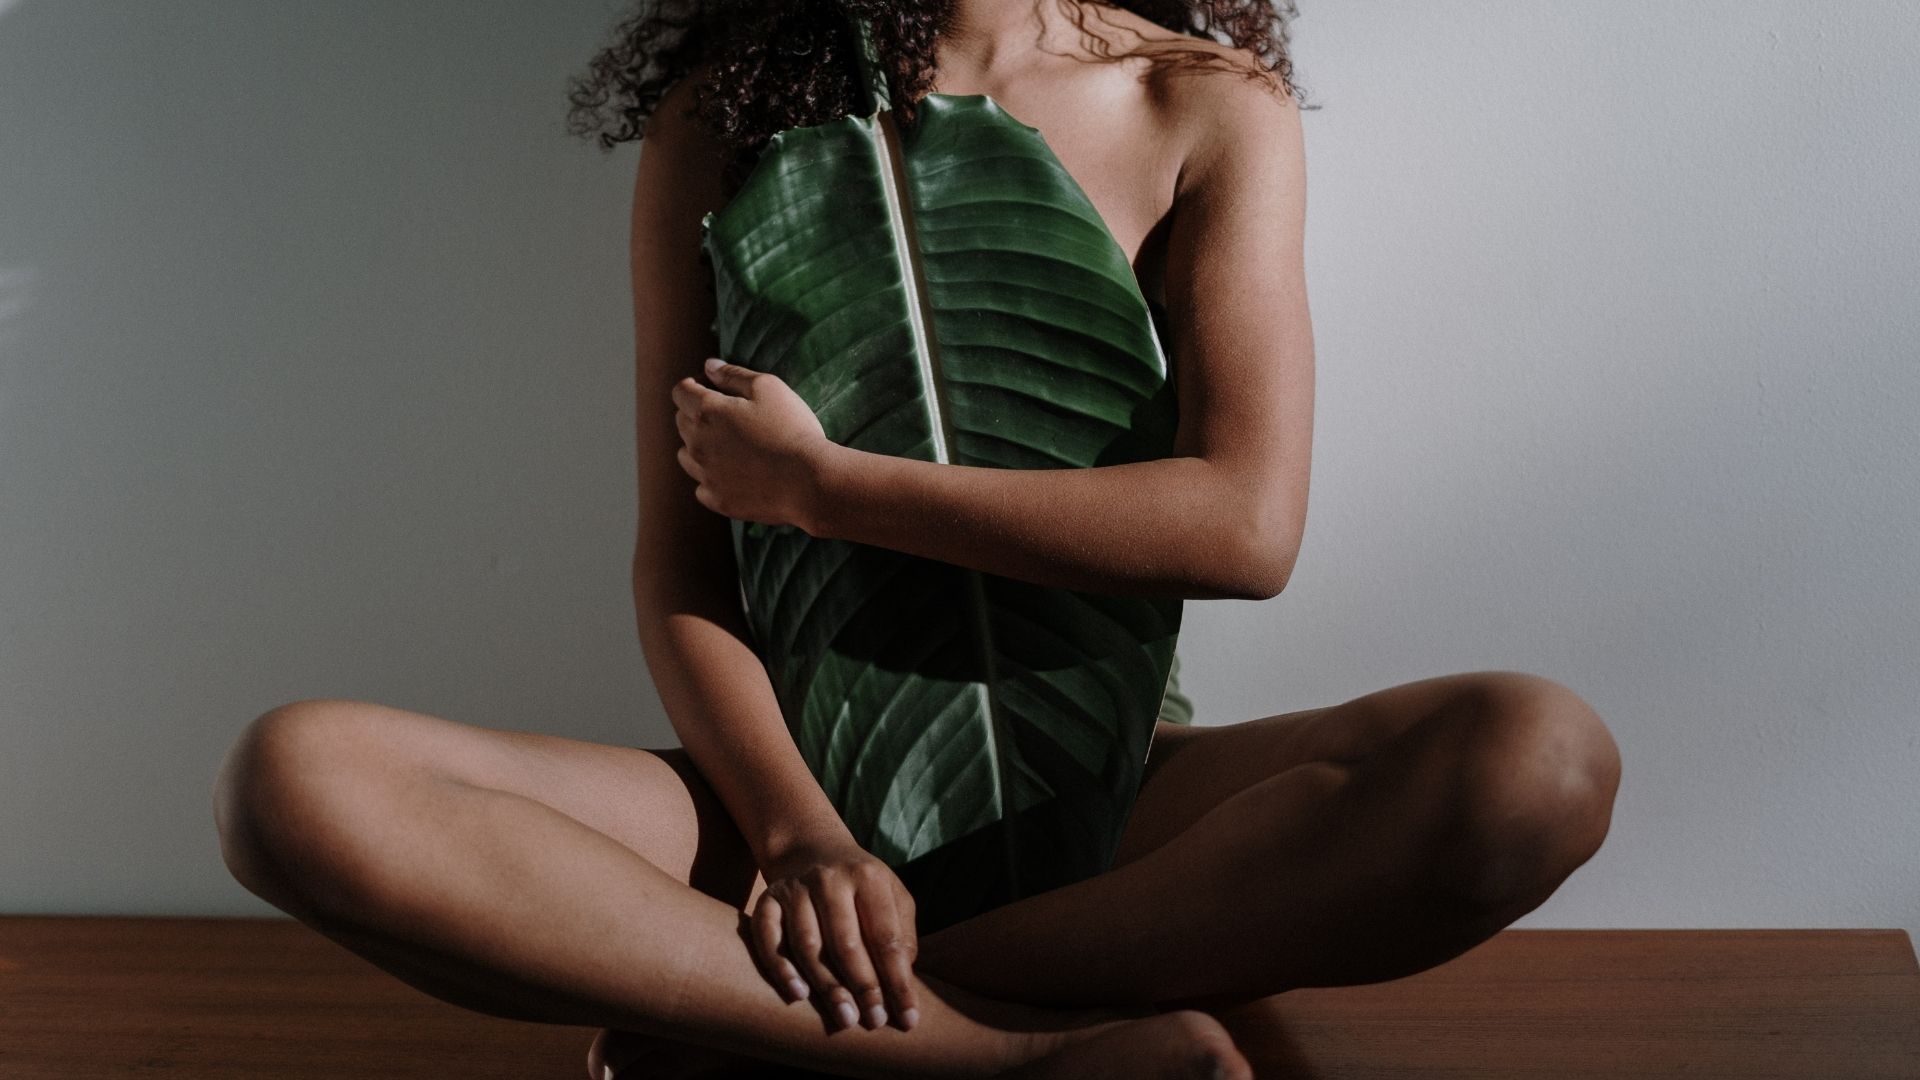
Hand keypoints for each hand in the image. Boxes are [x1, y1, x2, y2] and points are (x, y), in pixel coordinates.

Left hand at [672, 357, 836, 532]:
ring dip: (699, 446)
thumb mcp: (769, 387)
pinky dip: (711, 478)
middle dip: (697, 413)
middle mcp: (698, 444)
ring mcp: (705, 475)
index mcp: (707, 412)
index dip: (693, 385)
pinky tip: (733, 474)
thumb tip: (709, 365)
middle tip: (728, 416)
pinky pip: (701, 487)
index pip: (680, 392)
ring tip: (728, 447)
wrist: (809, 481)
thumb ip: (733, 374)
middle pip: (681, 422)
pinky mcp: (717, 500)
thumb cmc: (792, 429)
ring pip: (686, 456)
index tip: (711, 387)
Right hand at [750, 837, 921, 1032]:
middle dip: (863, 987)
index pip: (885, 936)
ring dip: (826, 985)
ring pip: (807, 944)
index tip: (908, 1017)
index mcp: (868, 877)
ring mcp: (794, 888)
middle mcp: (829, 879)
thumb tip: (902, 981)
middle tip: (874, 1022)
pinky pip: (767, 937)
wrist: (812, 849)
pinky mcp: (766, 899)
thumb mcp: (892, 896)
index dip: (897, 980)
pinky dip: (780, 967)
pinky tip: (797, 995)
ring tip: (844, 1017)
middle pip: (846, 942)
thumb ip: (902, 934)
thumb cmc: (861, 886)